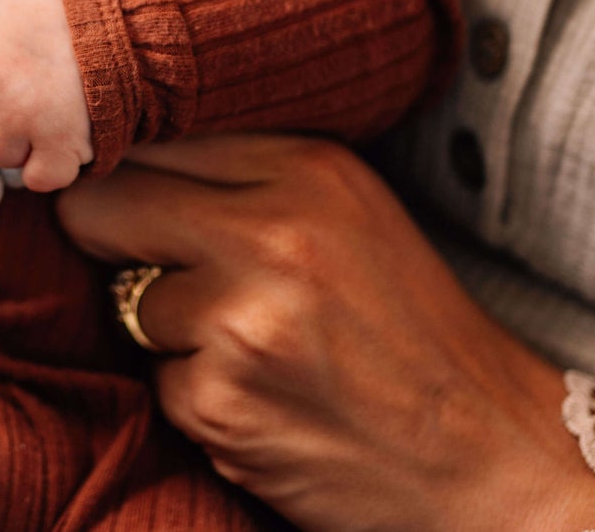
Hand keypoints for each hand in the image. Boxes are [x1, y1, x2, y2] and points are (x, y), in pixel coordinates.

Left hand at [58, 135, 594, 531]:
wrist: (492, 456)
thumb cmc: (408, 326)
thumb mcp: (345, 209)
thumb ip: (246, 174)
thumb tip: (117, 152)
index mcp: (305, 166)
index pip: (148, 139)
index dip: (115, 169)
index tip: (110, 187)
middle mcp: (271, 232)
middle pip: (103, 207)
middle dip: (103, 235)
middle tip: (142, 262)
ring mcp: (242, 321)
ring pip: (128, 304)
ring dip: (170, 333)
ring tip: (255, 347)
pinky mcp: (223, 401)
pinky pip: (158, 383)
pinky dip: (198, 397)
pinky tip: (267, 401)